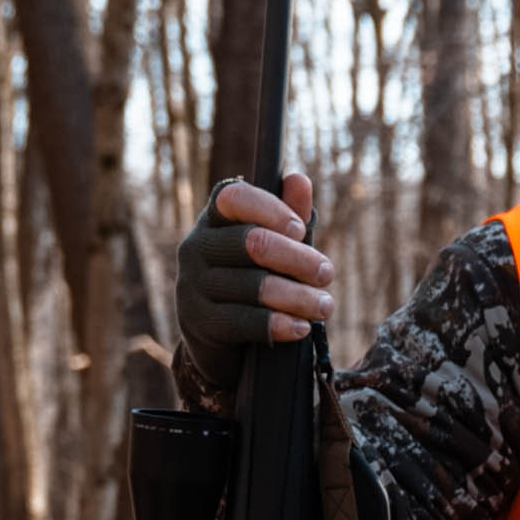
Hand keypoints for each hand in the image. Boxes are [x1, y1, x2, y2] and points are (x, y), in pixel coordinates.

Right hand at [176, 175, 334, 371]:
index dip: (271, 209)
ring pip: (253, 285)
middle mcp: (196, 247)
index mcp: (214, 220)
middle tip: (326, 273)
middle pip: (252, 242)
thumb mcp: (276, 247)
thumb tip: (299, 178)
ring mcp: (193, 285)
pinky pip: (242, 321)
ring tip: (324, 306)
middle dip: (298, 258)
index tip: (300, 229)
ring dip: (298, 297)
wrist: (224, 341)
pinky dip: (278, 324)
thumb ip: (289, 216)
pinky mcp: (198, 321)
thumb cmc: (255, 280)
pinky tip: (301, 327)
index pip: (234, 197)